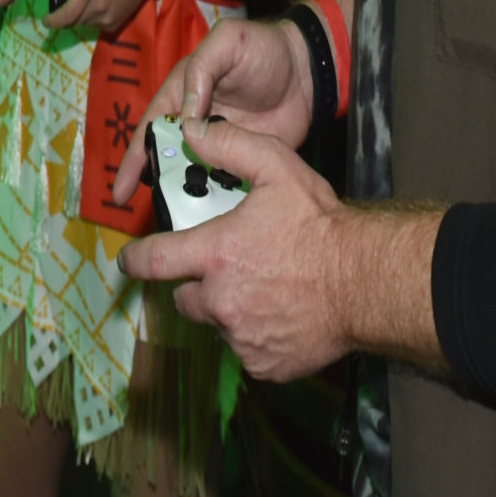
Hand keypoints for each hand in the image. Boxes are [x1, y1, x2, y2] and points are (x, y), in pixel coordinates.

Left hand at [44, 0, 161, 33]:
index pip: (69, 13)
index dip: (54, 20)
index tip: (45, 19)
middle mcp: (101, 4)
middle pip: (74, 20)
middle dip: (63, 16)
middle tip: (58, 3)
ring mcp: (112, 14)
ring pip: (86, 23)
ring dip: (77, 17)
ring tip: (75, 2)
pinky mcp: (121, 18)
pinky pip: (99, 25)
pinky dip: (91, 19)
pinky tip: (91, 6)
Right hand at [110, 16, 312, 204]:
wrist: (308, 70)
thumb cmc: (263, 48)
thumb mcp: (227, 43)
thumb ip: (202, 71)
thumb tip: (185, 119)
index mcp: (183, 93)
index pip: (152, 128)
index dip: (134, 157)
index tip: (120, 189)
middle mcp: (195, 123)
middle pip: (167, 157)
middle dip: (152, 183)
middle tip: (142, 214)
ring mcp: (220, 145)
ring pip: (193, 174)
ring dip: (183, 195)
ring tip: (174, 224)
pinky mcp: (244, 161)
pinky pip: (225, 184)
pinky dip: (216, 202)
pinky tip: (210, 224)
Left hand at [118, 121, 350, 380]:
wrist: (366, 283)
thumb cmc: (321, 226)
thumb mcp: (276, 167)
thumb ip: (228, 145)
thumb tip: (189, 131)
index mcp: (215, 255)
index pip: (155, 261)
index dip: (135, 260)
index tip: (129, 261)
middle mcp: (220, 302)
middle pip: (185, 298)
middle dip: (197, 284)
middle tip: (226, 268)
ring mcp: (242, 338)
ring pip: (218, 324)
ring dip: (228, 309)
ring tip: (263, 288)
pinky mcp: (264, 366)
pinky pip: (246, 350)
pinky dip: (255, 335)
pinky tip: (280, 313)